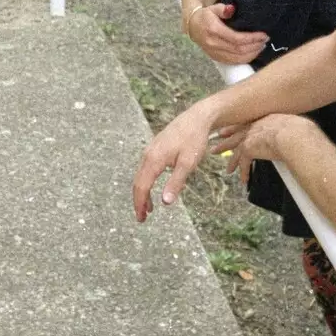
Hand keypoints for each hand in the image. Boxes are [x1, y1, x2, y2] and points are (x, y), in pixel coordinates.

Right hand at [132, 105, 214, 221]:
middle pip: (138, 182)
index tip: (141, 218)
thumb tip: (165, 202)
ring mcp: (150, 150)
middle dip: (139, 201)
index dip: (140, 204)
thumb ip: (176, 182)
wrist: (197, 117)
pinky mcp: (155, 148)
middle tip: (142, 218)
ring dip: (143, 193)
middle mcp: (148, 154)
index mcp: (154, 159)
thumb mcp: (188, 163)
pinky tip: (154, 188)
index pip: (142, 186)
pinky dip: (147, 182)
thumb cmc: (194, 139)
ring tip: (149, 208)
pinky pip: (146, 169)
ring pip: (141, 175)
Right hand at [187, 3, 267, 65]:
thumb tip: (231, 9)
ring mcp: (214, 53)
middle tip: (265, 40)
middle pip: (239, 50)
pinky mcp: (216, 58)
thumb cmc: (205, 16)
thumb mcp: (212, 8)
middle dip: (255, 46)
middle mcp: (214, 44)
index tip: (263, 35)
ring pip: (237, 58)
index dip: (252, 38)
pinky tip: (253, 53)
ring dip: (252, 54)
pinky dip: (245, 59)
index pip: (236, 38)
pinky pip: (233, 62)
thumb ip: (222, 8)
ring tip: (262, 46)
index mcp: (213, 30)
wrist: (193, 27)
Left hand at [210, 114, 302, 183]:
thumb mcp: (294, 125)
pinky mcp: (249, 148)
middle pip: (237, 134)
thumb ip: (290, 129)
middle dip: (226, 141)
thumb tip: (298, 133)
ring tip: (227, 169)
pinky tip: (244, 180)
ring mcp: (250, 136)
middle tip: (217, 145)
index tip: (228, 131)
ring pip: (236, 149)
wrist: (293, 135)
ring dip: (231, 161)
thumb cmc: (299, 130)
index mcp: (265, 118)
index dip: (238, 128)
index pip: (248, 123)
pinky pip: (243, 162)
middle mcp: (255, 126)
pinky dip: (244, 172)